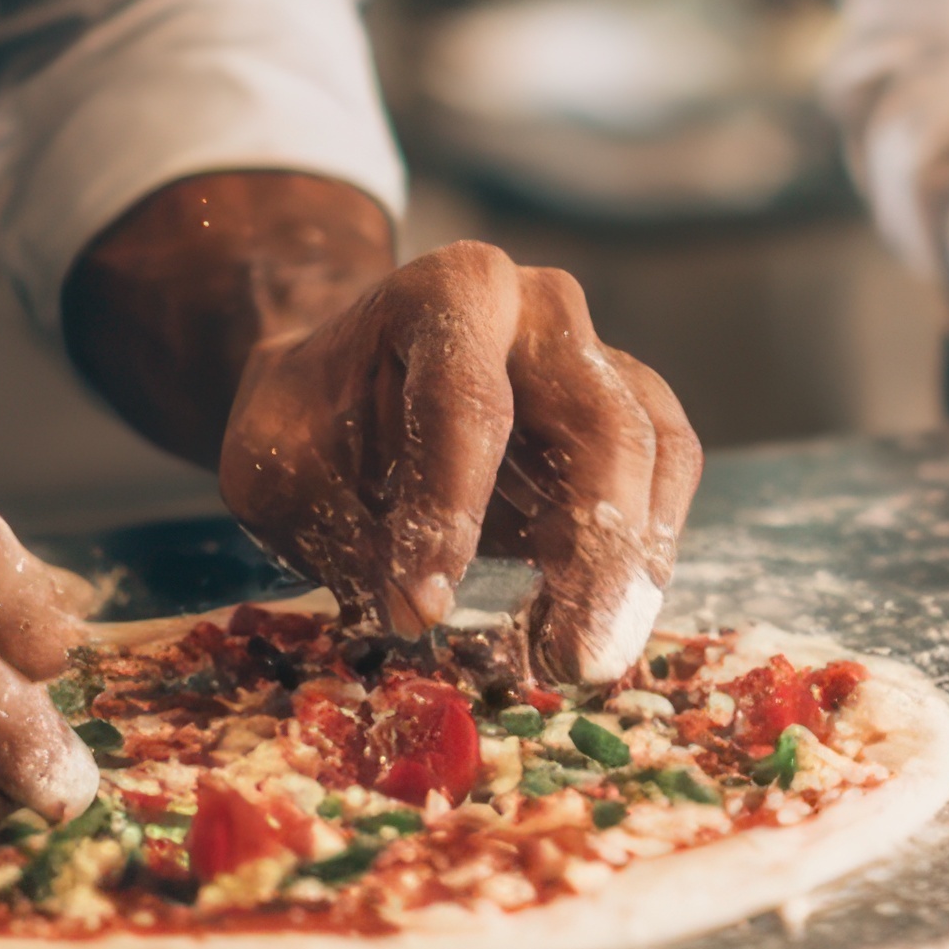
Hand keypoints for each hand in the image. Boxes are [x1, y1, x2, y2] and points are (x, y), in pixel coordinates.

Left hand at [214, 242, 704, 683]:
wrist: (341, 379)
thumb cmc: (310, 420)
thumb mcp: (279, 465)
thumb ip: (336, 529)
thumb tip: (417, 612)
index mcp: (449, 291)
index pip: (466, 400)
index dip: (450, 507)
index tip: (426, 606)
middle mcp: (542, 308)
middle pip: (597, 422)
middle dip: (596, 548)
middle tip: (575, 657)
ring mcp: (598, 354)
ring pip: (652, 449)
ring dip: (636, 562)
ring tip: (597, 654)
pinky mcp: (630, 407)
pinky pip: (669, 471)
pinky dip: (649, 550)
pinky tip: (613, 617)